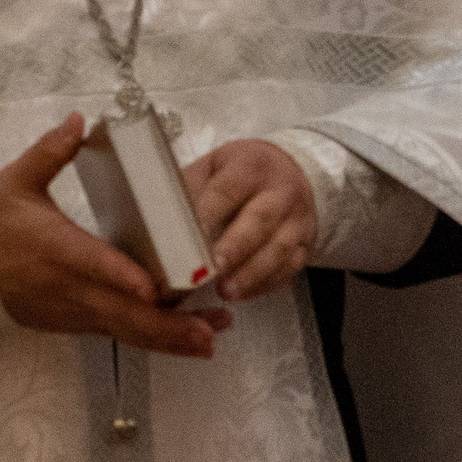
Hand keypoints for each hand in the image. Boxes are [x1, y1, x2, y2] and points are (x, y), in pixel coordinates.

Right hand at [0, 115, 232, 358]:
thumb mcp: (16, 181)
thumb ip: (48, 152)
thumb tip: (78, 121)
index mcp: (55, 248)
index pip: (91, 264)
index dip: (121, 277)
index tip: (152, 287)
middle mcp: (69, 287)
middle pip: (120, 313)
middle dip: (166, 324)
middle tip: (208, 329)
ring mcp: (76, 312)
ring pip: (125, 332)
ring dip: (169, 338)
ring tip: (210, 341)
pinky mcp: (80, 324)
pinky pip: (120, 335)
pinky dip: (154, 338)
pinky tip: (188, 339)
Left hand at [187, 140, 316, 302]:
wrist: (290, 170)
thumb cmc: (240, 172)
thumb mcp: (213, 166)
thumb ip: (189, 190)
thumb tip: (155, 220)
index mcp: (250, 166)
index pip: (225, 193)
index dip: (206, 217)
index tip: (186, 242)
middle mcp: (280, 191)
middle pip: (258, 221)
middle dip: (234, 249)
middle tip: (212, 271)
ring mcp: (297, 219)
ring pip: (278, 249)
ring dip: (251, 274)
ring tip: (226, 292)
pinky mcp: (306, 243)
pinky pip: (290, 267)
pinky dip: (266, 283)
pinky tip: (243, 294)